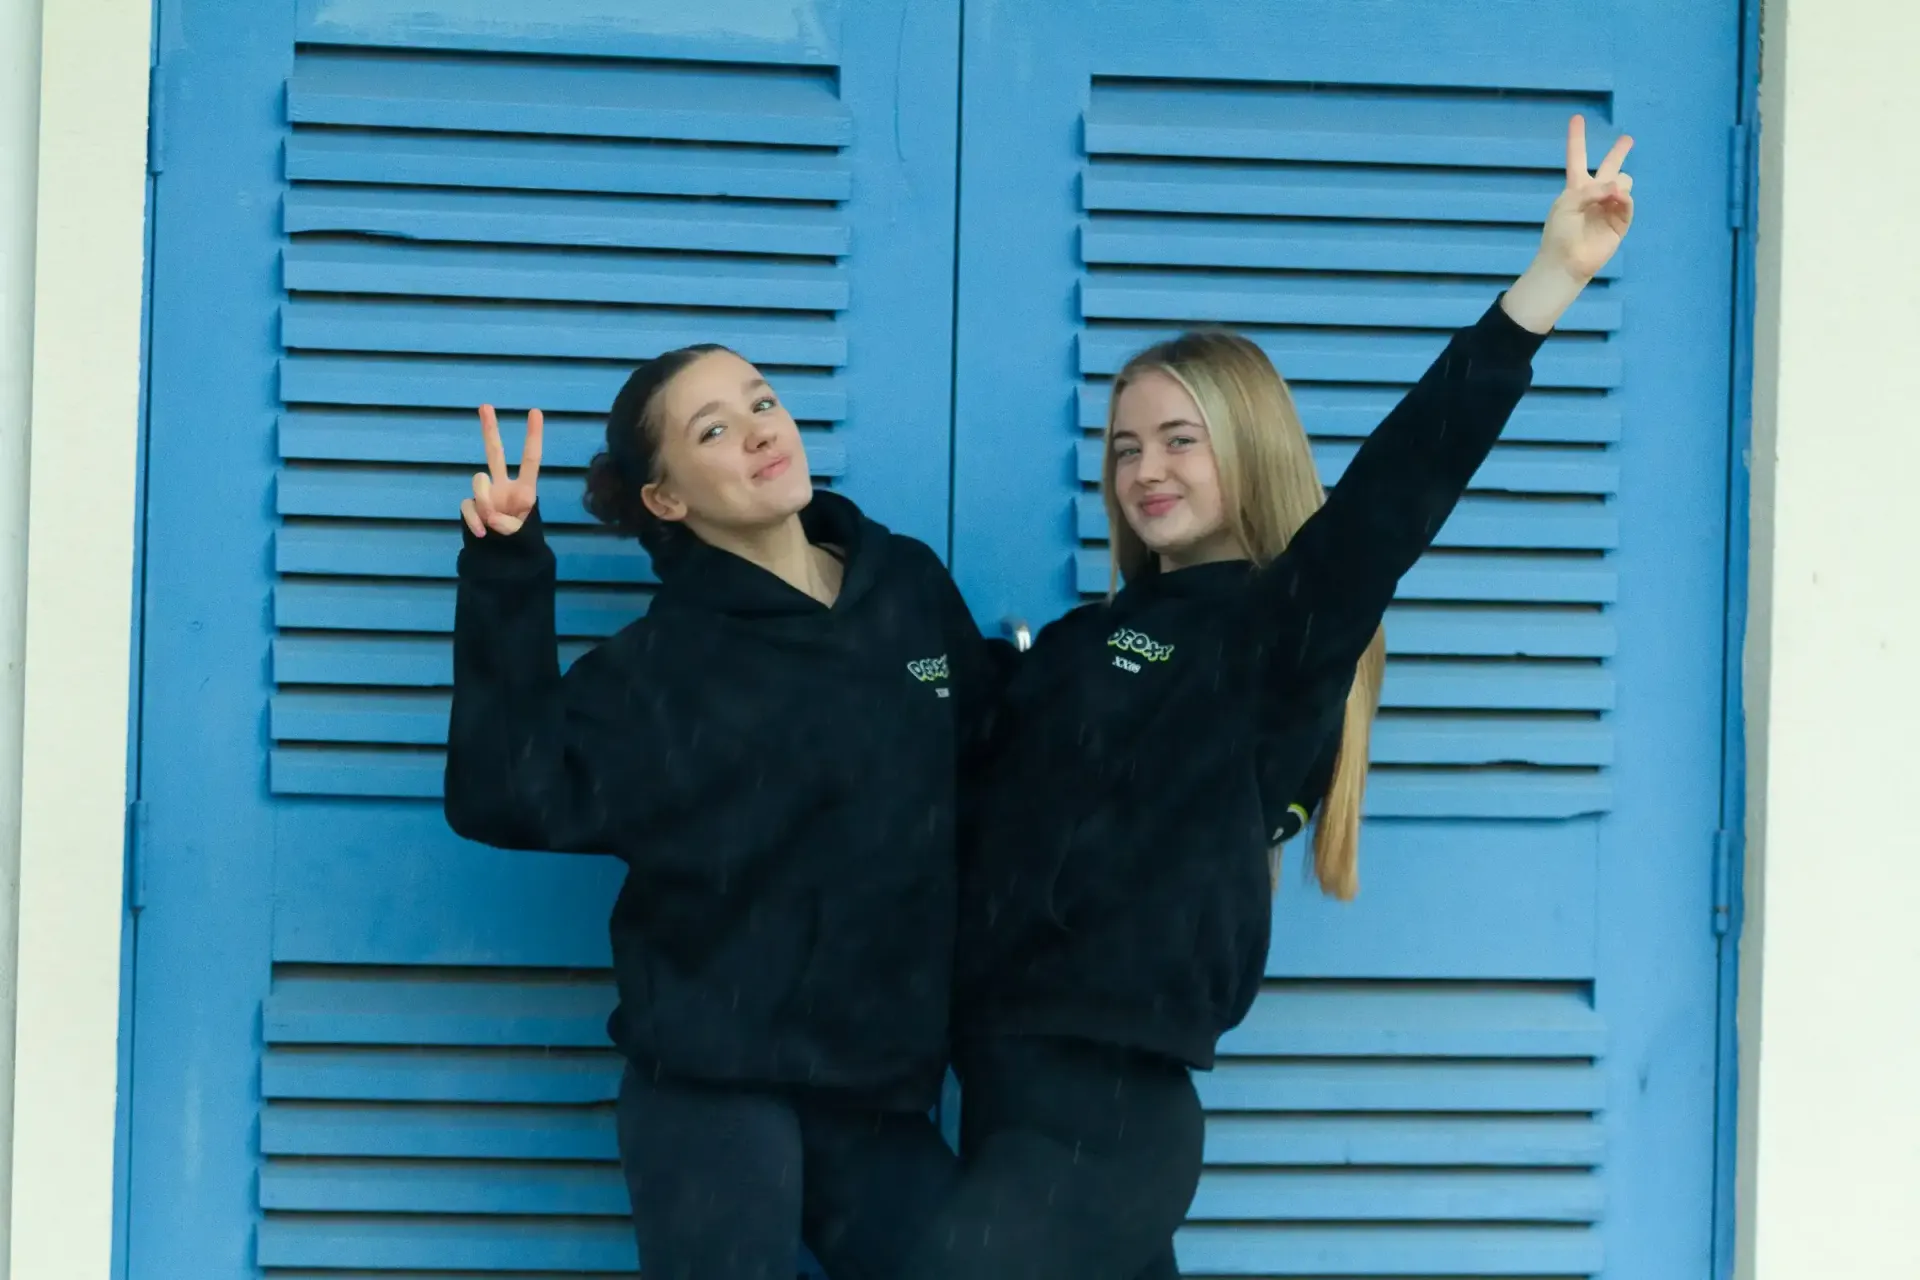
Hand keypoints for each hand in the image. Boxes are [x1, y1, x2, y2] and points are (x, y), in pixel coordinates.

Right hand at [461, 404, 541, 536]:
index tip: (536, 412)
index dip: (533, 436)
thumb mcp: (518, 530)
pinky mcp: (471, 506)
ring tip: (494, 522)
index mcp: (524, 489)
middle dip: (490, 430)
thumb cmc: (519, 542)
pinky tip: (482, 533)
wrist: (503, 559)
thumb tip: (484, 510)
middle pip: (494, 453)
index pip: (530, 459)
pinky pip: (467, 506)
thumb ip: (501, 518)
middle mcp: (504, 486)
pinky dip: (474, 520)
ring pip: (478, 482)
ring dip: (484, 502)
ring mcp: (485, 495)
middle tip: (485, 405)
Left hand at [1540, 114, 1633, 281]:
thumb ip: (1592, 190)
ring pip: (1623, 182)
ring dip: (1618, 183)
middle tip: (1628, 139)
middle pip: (1609, 167)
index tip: (1577, 117)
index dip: (1577, 138)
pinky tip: (1618, 198)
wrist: (1567, 261)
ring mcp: (1609, 207)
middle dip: (1618, 153)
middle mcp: (1594, 194)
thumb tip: (1619, 187)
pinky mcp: (1620, 221)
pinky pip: (1627, 203)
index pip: (1577, 157)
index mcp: (1576, 187)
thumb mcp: (1569, 204)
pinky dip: (1623, 198)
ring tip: (1610, 194)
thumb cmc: (1560, 232)